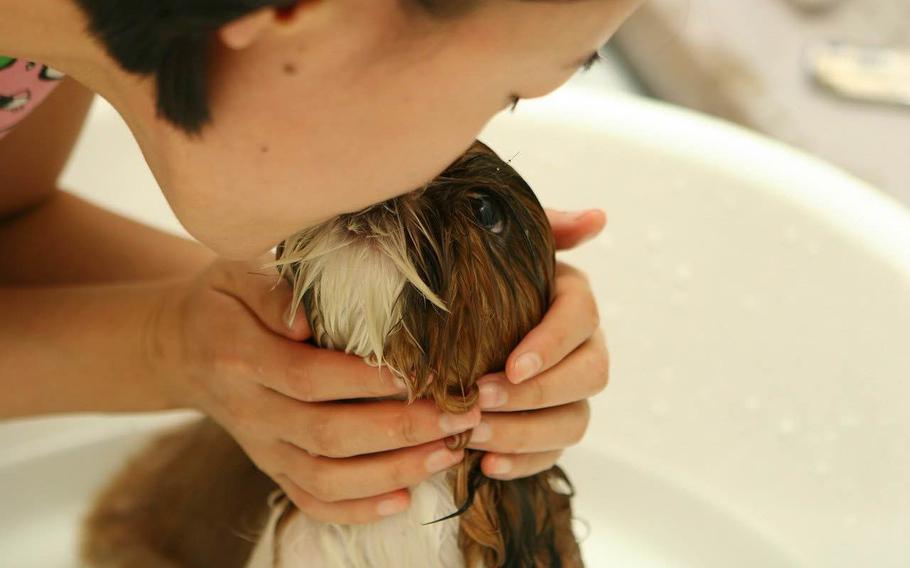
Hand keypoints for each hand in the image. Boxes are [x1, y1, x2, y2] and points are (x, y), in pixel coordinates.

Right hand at [151, 259, 480, 523]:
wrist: (183, 349)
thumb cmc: (225, 302)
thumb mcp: (235, 275)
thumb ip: (271, 291)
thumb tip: (305, 318)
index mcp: (241, 358)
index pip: (310, 377)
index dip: (366, 381)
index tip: (420, 372)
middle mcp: (251, 412)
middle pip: (328, 435)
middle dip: (400, 430)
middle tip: (458, 415)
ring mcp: (261, 448)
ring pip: (325, 478)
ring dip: (391, 472)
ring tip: (448, 453)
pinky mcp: (271, 468)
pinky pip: (310, 501)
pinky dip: (356, 510)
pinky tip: (403, 500)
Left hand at [466, 209, 609, 478]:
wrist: (452, 312)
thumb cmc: (477, 274)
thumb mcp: (502, 242)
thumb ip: (547, 227)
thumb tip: (598, 218)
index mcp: (572, 298)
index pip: (581, 319)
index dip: (552, 345)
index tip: (512, 365)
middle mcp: (582, 346)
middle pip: (589, 375)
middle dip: (538, 393)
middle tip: (482, 398)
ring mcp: (571, 391)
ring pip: (575, 421)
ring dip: (526, 433)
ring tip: (475, 436)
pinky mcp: (552, 426)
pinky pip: (553, 453)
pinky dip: (523, 463)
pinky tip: (486, 466)